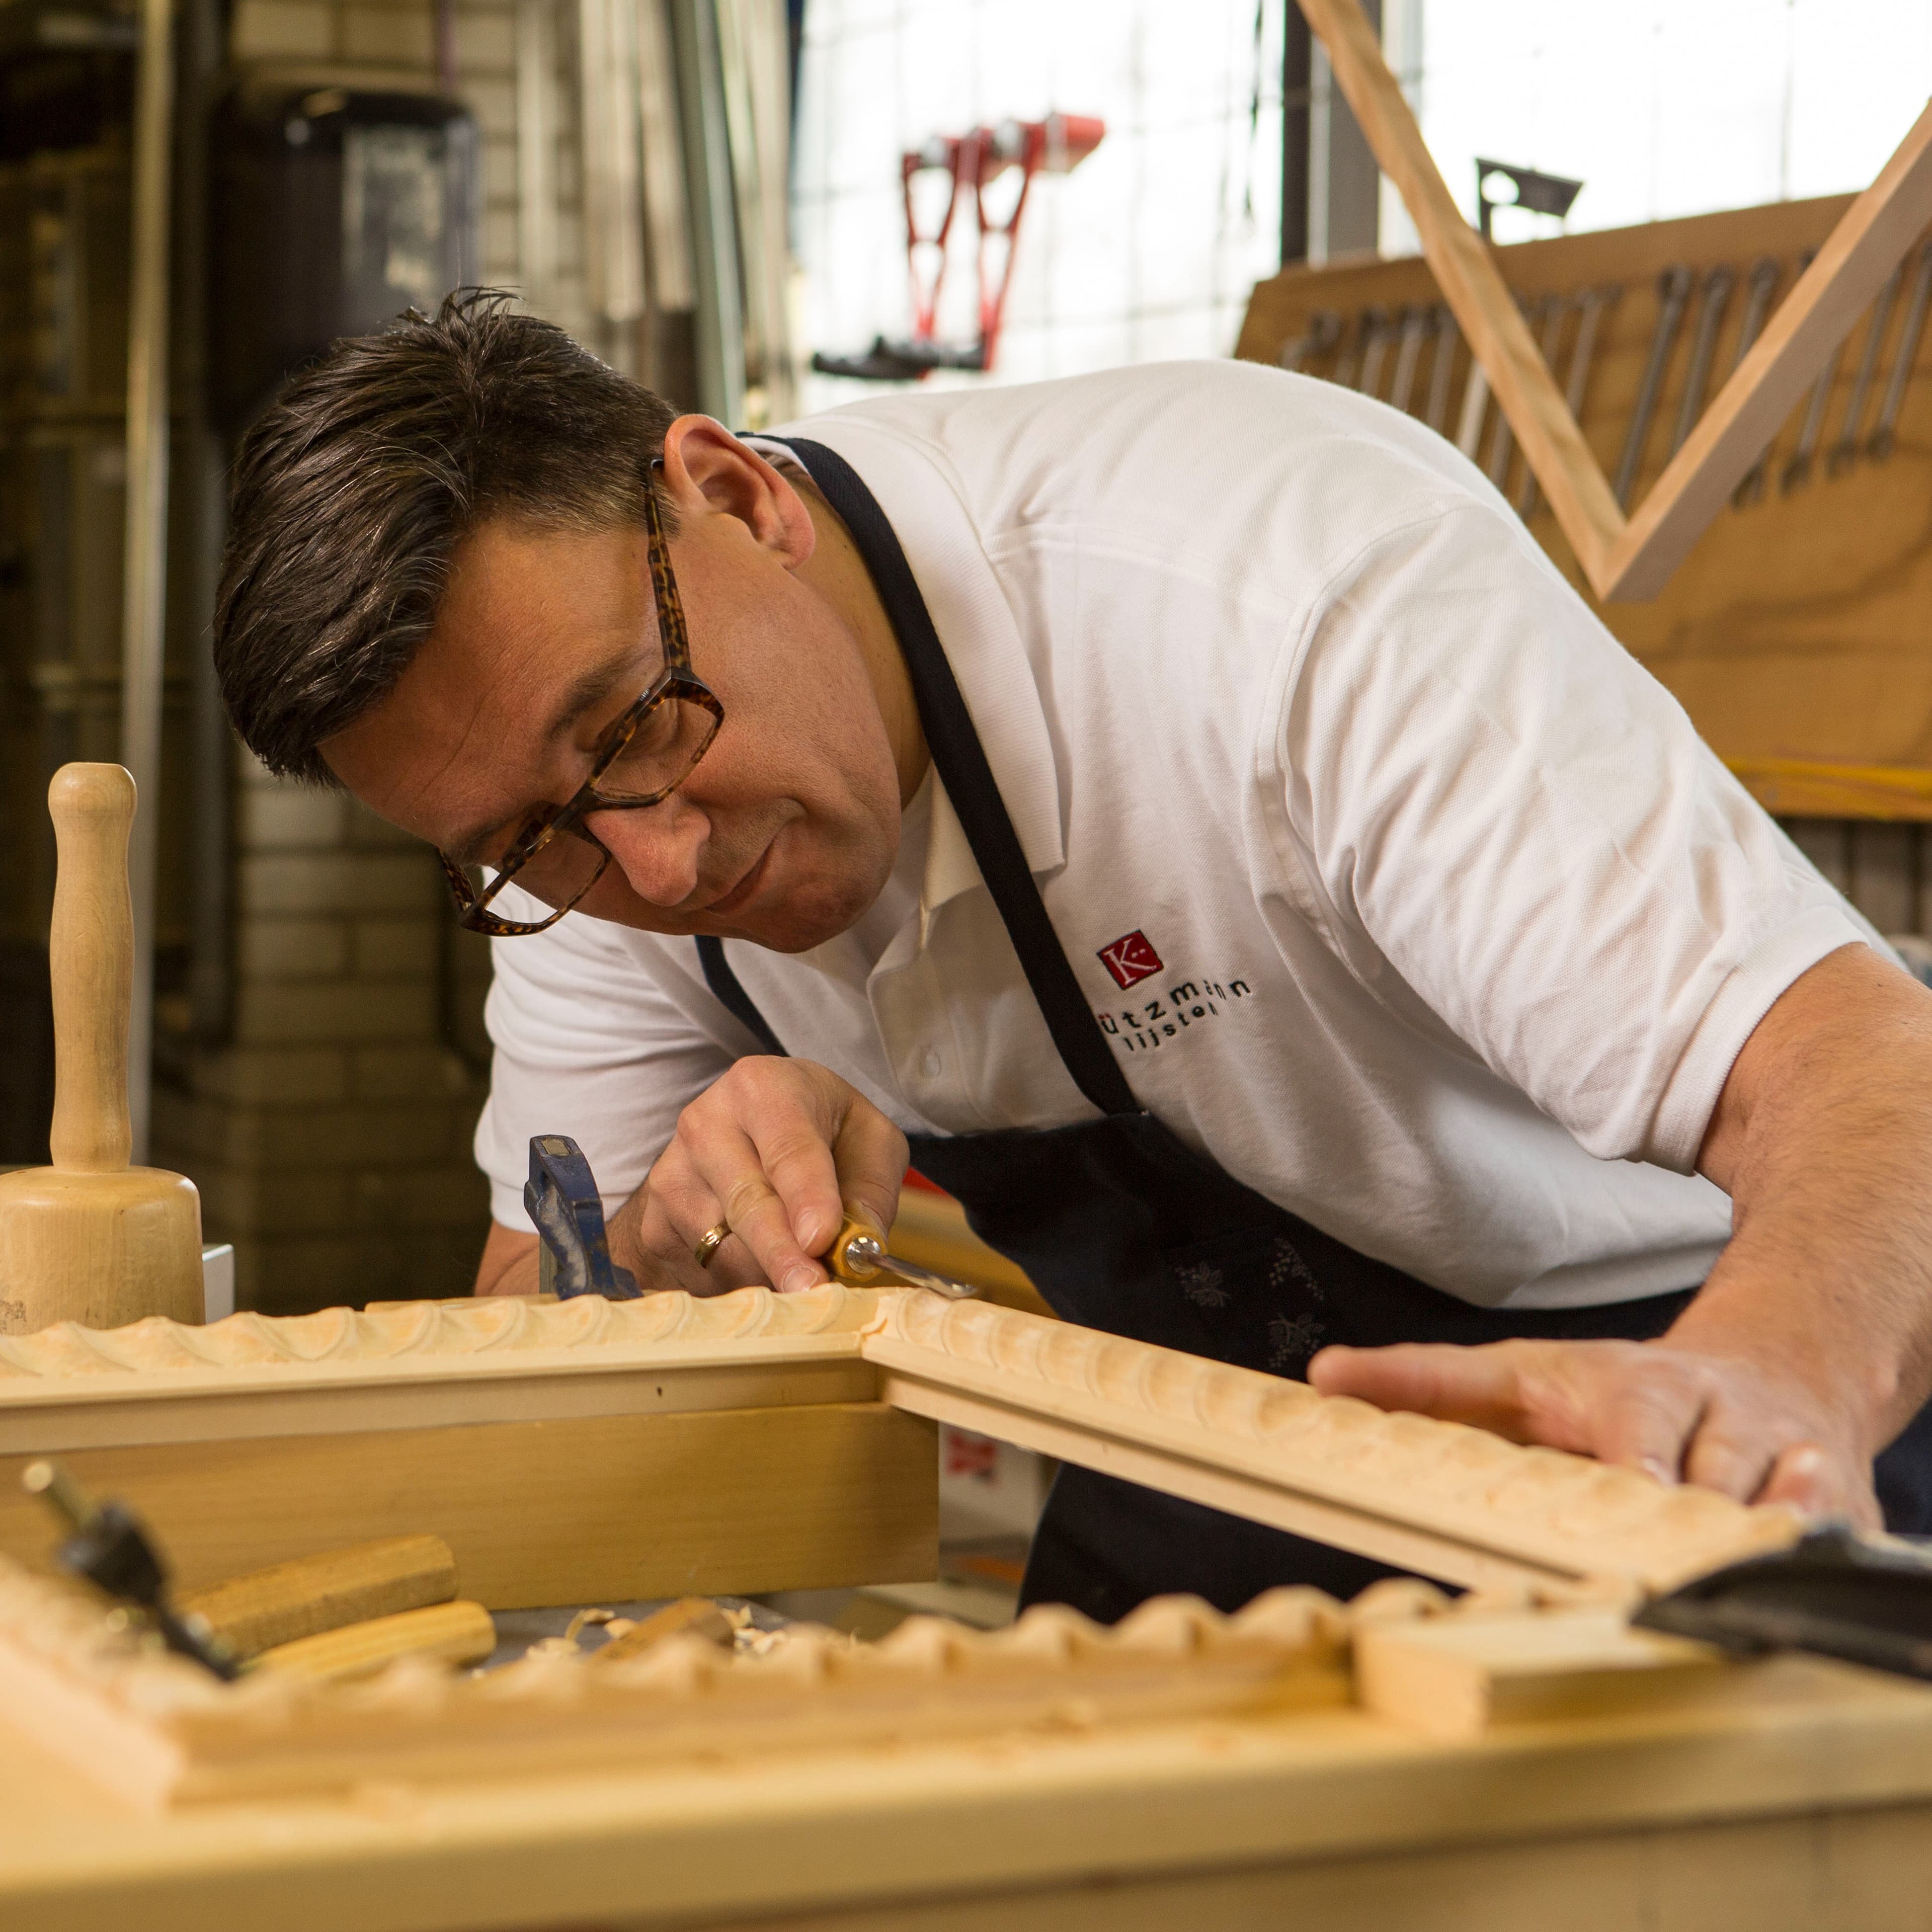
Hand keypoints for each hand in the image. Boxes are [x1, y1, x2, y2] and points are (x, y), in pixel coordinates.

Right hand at [609, 1058, 907, 1296]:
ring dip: (768, 1275)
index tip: (820, 1239)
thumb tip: (855, 1249)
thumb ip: (870, 1192)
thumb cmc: (822, 1132)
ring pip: (722, 1248)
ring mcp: (671, 1173)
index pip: (788, 1151)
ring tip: (802, 1271)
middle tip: (813, 1291)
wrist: (754, 1127)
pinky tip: (762, 1268)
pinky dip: (738, 1285)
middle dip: (782, 1254)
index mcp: (763, 1089)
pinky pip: (698, 1272)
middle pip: (747, 1204)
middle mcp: (706, 1123)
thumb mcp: (869, 1141)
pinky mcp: (653, 1220)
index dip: (805, 1198)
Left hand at [1307, 1336, 1880, 1529]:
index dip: (1637, 1454)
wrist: (1761, 1366)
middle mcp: (1716, 1413)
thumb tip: (1322, 1376)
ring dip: (1770, 1523)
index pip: (1631, 1419)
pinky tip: (1810, 1557)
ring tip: (1752, 1549)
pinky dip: (1828, 1544)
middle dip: (1701, 1496)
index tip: (1636, 1480)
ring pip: (1788, 1493)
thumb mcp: (1518, 1373)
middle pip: (1713, 1460)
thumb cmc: (1616, 1390)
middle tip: (1682, 1530)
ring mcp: (1782, 1452)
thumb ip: (1426, 1382)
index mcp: (1636, 1388)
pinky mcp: (1837, 1493)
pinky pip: (1845, 1526)